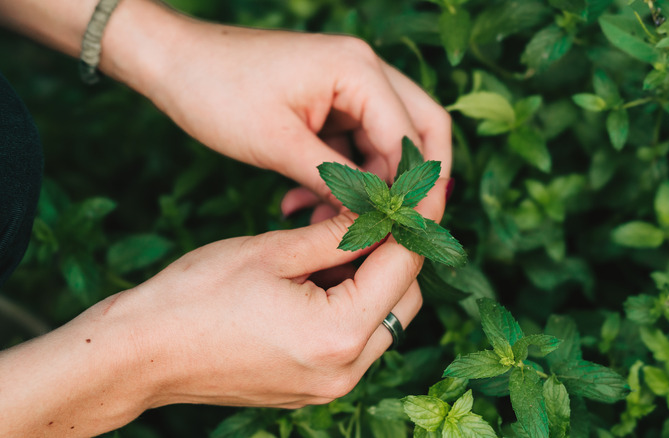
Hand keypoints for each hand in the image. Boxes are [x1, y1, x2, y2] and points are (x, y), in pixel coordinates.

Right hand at [0, 181, 447, 437]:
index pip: (404, 268)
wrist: (141, 353)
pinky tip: (319, 278)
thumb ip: (339, 234)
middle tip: (368, 216)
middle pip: (404, 300)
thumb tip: (381, 212)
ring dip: (373, 282)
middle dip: (394, 255)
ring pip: (384, 322)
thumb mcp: (274, 251)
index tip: (415, 194)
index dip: (413, 224)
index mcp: (339, 333)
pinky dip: (350, 307)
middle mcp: (345, 370)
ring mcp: (329, 386)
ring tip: (333, 246)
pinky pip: (355, 343)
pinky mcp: (313, 389)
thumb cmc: (196, 296)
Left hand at [131, 15, 451, 217]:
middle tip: (397, 228)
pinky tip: (305, 203)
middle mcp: (364, 71)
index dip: (414, 189)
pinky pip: (354, 144)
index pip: (410, 137)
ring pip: (385, 143)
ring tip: (323, 220)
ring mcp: (348, 85)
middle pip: (419, 131)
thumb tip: (375, 218)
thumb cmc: (217, 91)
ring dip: (367, 185)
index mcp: (358, 70)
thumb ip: (336, 181)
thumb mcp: (278, 144)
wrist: (172, 62)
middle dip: (410, 183)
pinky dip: (341, 176)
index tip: (406, 233)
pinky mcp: (330, 101)